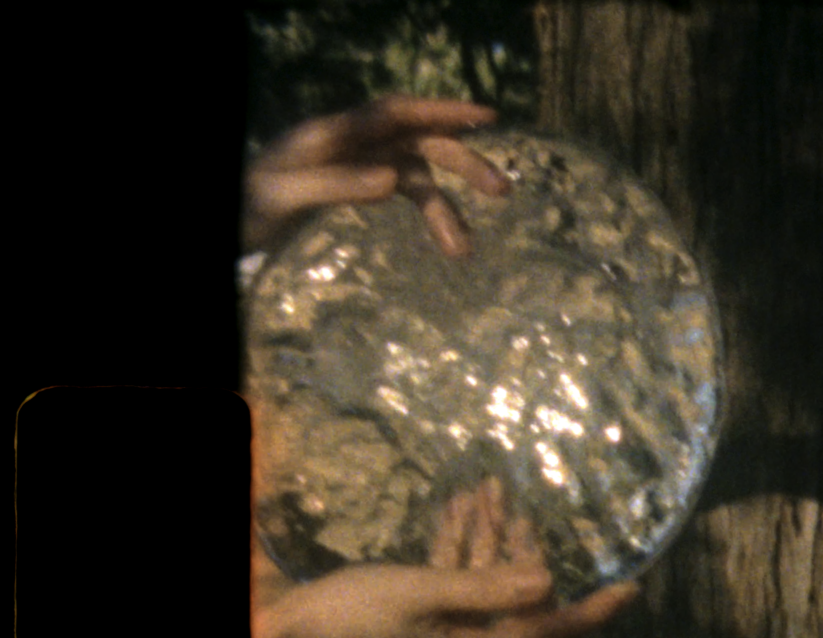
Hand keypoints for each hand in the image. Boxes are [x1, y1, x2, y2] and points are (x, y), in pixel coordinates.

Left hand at [244, 95, 511, 257]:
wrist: (230, 224)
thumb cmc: (247, 209)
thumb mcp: (281, 199)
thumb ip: (334, 185)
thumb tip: (394, 181)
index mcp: (331, 135)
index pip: (396, 113)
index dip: (442, 111)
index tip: (487, 118)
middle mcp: (351, 144)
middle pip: (418, 141)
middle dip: (461, 162)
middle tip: (502, 190)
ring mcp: (357, 166)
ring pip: (418, 175)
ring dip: (445, 209)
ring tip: (463, 251)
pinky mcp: (358, 187)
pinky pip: (406, 193)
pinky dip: (431, 215)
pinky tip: (446, 244)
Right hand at [247, 479, 638, 637]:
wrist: (292, 636)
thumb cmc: (355, 615)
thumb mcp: (425, 593)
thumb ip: (489, 588)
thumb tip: (549, 582)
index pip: (549, 631)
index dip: (592, 609)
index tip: (632, 588)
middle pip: (516, 599)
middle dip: (516, 546)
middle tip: (513, 499)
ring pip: (484, 586)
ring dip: (484, 539)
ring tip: (486, 489)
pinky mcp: (427, 628)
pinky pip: (455, 588)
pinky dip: (457, 552)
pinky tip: (458, 508)